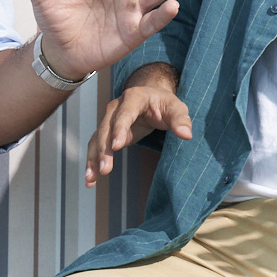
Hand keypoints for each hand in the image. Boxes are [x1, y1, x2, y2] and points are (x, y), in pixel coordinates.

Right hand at [85, 62, 191, 185]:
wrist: (151, 97)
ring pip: (97, 138)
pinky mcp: (107, 132)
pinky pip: (96, 146)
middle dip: (104, 149)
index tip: (116, 146)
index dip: (120, 129)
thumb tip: (186, 135)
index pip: (125, 113)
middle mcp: (116, 107)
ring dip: (93, 158)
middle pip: (106, 128)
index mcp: (134, 98)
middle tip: (105, 169)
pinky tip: (91, 179)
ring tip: (91, 178)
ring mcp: (109, 119)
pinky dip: (92, 162)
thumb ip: (181, 120)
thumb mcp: (177, 108)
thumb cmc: (165, 103)